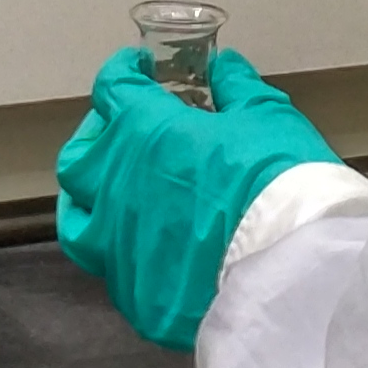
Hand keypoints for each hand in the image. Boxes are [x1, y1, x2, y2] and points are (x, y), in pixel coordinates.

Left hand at [54, 47, 345, 349]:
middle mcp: (115, 190)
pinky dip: (128, 254)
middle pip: (78, 160)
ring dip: (93, 204)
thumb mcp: (267, 116)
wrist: (290, 271)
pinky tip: (155, 252)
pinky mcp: (137, 298)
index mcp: (143, 134)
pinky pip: (116, 272)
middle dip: (95, 140)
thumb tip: (221, 68)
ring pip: (80, 225)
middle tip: (124, 135)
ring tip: (118, 199)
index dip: (124, 74)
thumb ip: (236, 87)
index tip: (139, 70)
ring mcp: (119, 250)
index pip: (112, 90)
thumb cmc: (276, 178)